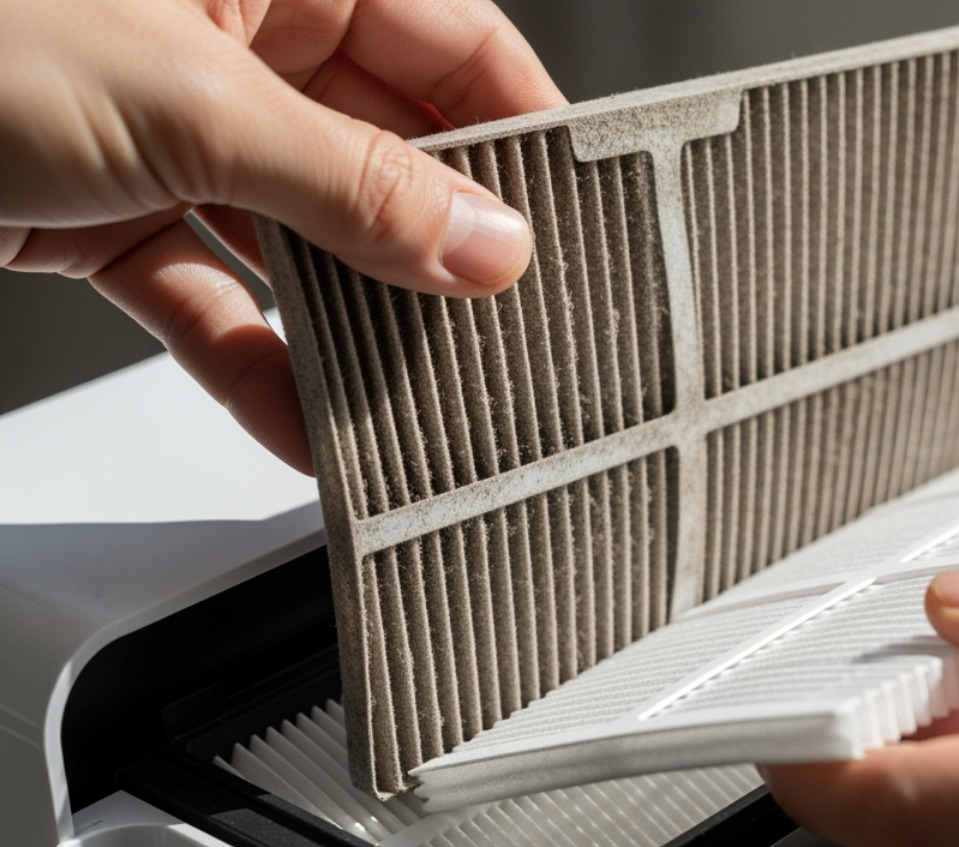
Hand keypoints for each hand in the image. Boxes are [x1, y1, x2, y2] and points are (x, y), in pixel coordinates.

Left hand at [0, 0, 563, 470]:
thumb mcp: (190, 101)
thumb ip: (355, 184)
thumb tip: (488, 245)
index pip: (456, 42)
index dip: (523, 133)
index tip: (573, 225)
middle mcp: (236, 36)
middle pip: (386, 153)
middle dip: (437, 252)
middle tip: (503, 335)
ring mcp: (174, 126)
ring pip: (304, 239)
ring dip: (350, 326)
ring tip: (417, 400)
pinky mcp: (112, 208)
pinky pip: (213, 293)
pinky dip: (254, 362)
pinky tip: (306, 423)